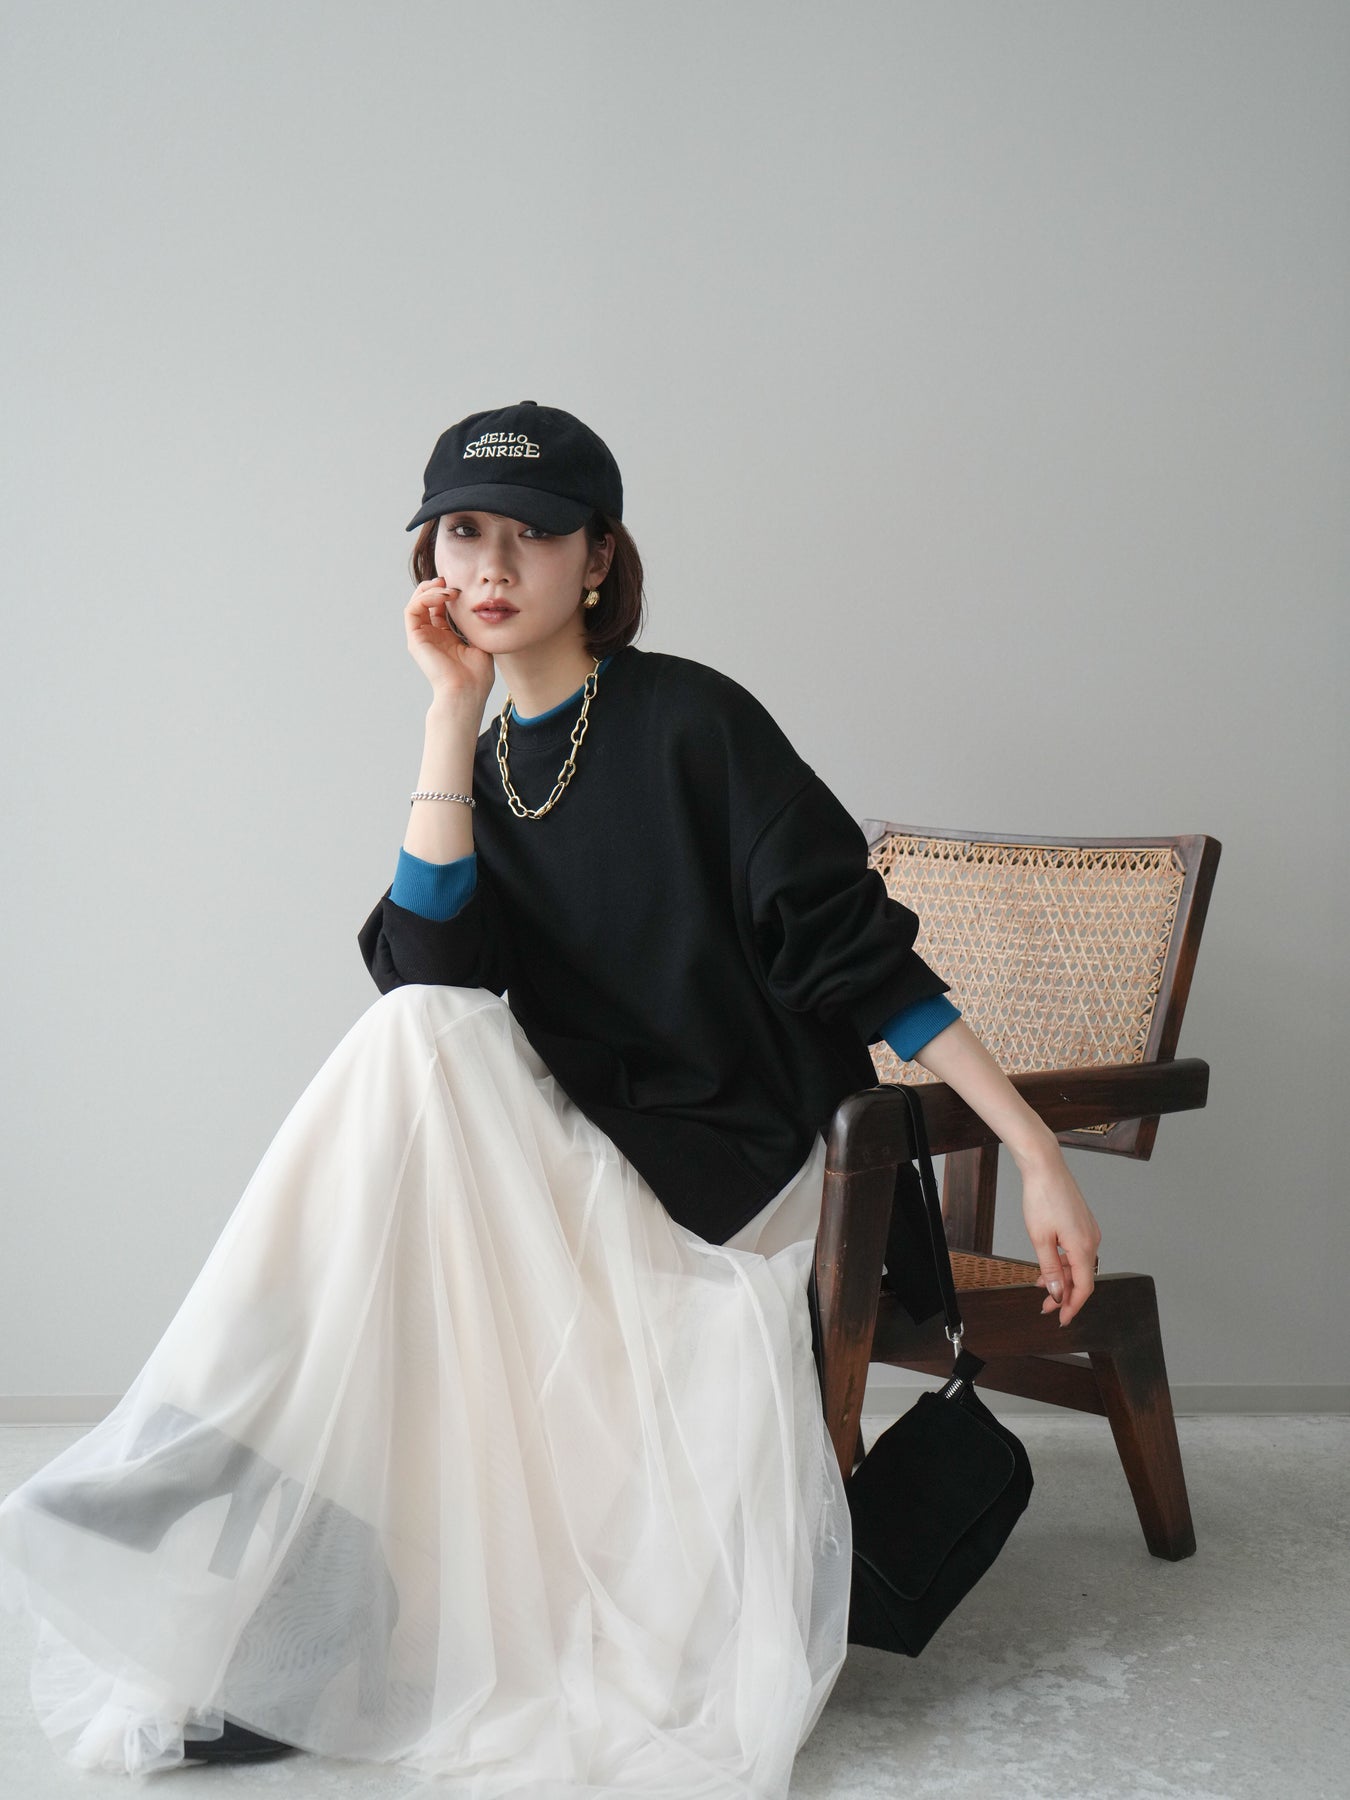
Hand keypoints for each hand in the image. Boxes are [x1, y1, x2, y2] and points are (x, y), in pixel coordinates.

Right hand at [404, 579, 495, 709]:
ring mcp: (421, 637)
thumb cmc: (477, 675)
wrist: (467, 691)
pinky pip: (412, 610)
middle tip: (450, 582)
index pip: (440, 607)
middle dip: (436, 587)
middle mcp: (430, 635)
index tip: (462, 587)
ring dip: (429, 590)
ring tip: (447, 588)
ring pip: (415, 602)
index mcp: (445, 636)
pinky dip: (424, 598)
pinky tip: (442, 596)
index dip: (448, 592)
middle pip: (424, 601)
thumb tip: (482, 606)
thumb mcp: (480, 643)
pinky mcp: (415, 639)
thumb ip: (475, 625)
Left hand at [1017, 1143, 1101, 1327]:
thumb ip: (1050, 1270)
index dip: (1073, 1306)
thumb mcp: (1040, 1239)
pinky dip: (1064, 1263)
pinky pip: (1077, 1251)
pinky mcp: (1083, 1223)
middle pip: (1083, 1278)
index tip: (1062, 1320)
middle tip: (1046, 1308)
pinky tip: (1050, 1266)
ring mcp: (1089, 1231)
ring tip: (1042, 1288)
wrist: (1045, 1166)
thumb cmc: (1041, 1198)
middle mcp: (1092, 1240)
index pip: (1084, 1288)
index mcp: (1084, 1247)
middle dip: (1065, 1295)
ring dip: (1063, 1279)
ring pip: (1079, 1265)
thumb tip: (1058, 1294)